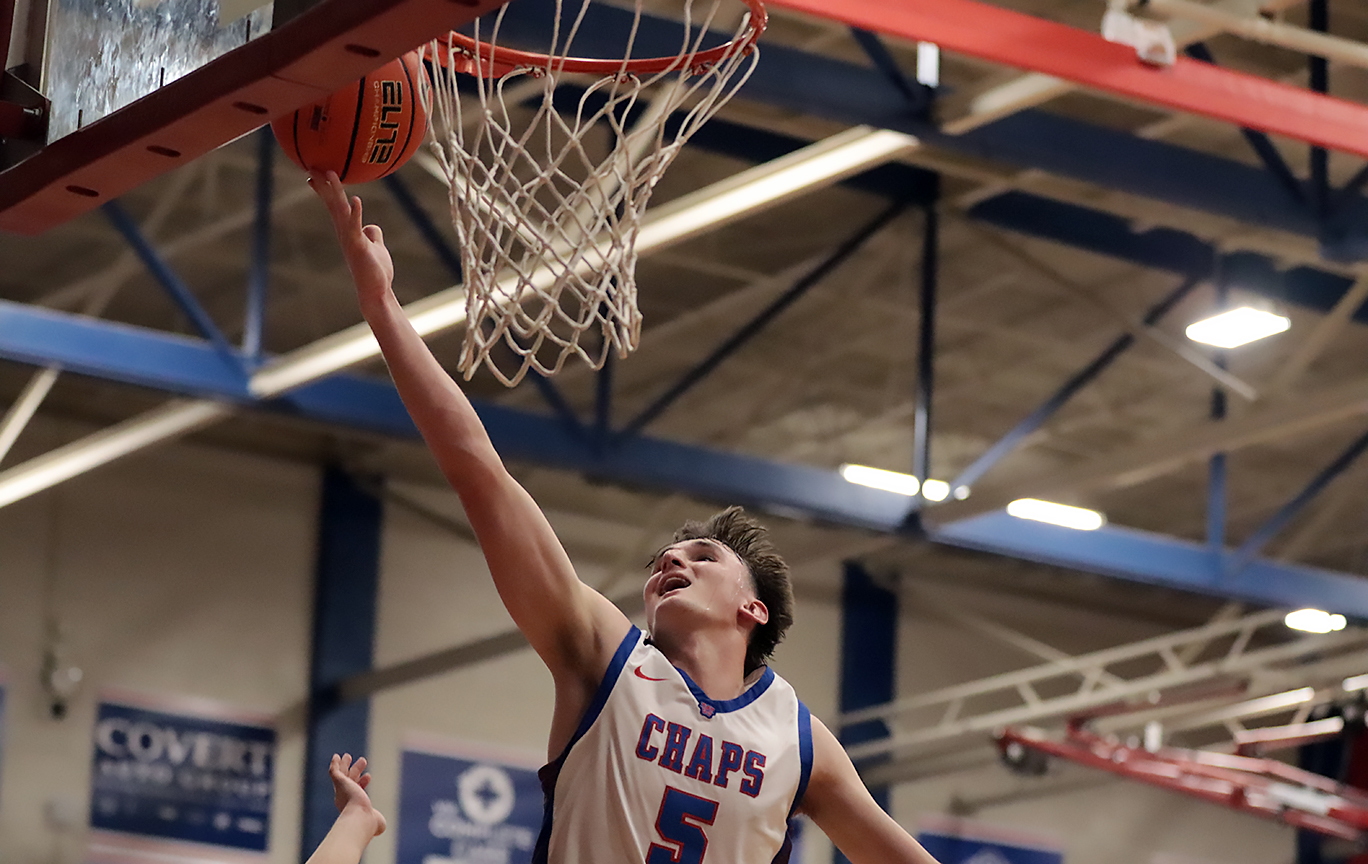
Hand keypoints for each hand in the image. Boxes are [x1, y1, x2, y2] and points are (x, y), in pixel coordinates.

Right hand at [309, 171, 395, 310]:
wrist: (376, 292)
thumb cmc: (375, 272)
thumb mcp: (376, 247)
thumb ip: (372, 235)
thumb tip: (371, 226)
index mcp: (348, 231)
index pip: (334, 206)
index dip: (326, 190)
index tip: (315, 175)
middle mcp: (345, 233)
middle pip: (333, 204)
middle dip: (324, 184)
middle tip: (312, 165)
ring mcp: (350, 240)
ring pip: (340, 211)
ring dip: (336, 192)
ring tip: (331, 173)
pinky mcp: (359, 247)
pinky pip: (355, 227)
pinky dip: (355, 213)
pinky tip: (355, 199)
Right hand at [329, 753, 386, 836]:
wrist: (360, 818)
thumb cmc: (369, 823)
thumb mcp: (376, 823)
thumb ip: (377, 821)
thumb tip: (380, 826)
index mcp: (351, 807)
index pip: (356, 791)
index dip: (362, 782)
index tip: (368, 775)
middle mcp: (344, 798)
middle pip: (350, 781)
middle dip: (355, 771)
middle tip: (361, 761)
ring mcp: (341, 790)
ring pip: (342, 775)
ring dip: (345, 765)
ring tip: (348, 756)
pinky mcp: (339, 782)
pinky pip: (334, 772)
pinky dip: (334, 764)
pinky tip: (336, 757)